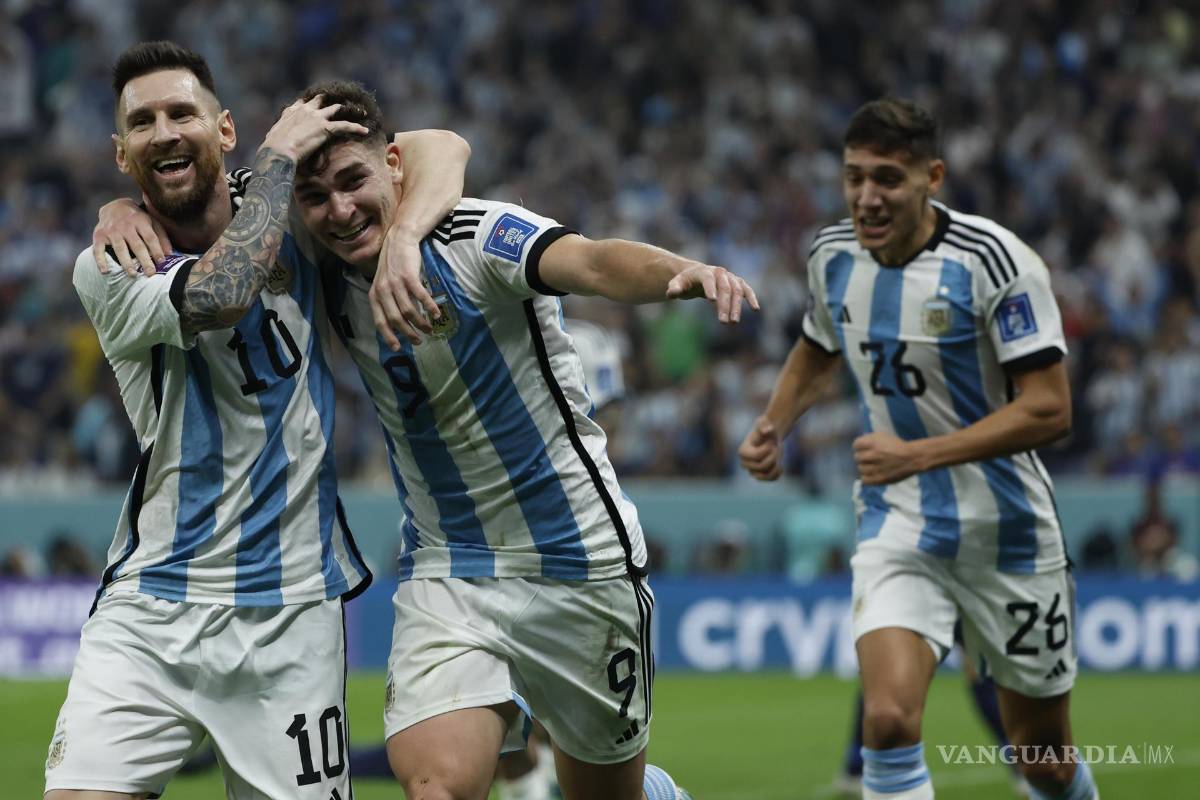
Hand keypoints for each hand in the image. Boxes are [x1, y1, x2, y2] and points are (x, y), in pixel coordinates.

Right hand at [93, 198, 171, 275]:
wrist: (114, 206)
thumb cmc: (137, 219)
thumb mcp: (152, 222)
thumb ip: (161, 237)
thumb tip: (169, 254)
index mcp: (140, 221)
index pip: (150, 237)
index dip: (156, 249)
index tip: (161, 262)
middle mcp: (125, 225)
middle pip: (136, 244)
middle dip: (144, 260)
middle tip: (150, 273)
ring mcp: (111, 230)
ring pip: (120, 248)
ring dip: (126, 262)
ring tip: (132, 274)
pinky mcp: (99, 235)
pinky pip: (98, 249)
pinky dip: (101, 260)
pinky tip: (106, 271)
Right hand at [261, 95, 369, 162]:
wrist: (278, 151)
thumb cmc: (273, 149)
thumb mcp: (273, 137)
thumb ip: (277, 134)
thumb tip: (273, 142)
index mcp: (292, 111)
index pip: (305, 102)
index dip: (313, 102)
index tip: (319, 102)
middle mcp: (305, 110)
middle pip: (322, 100)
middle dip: (332, 100)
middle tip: (341, 104)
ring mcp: (316, 117)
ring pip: (337, 109)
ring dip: (350, 110)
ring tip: (361, 112)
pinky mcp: (326, 127)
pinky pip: (345, 126)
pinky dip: (356, 128)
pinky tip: (365, 131)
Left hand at [370, 227, 439, 348]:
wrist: (399, 239)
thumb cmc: (393, 263)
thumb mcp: (383, 283)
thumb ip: (386, 300)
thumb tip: (396, 322)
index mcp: (374, 295)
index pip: (380, 321)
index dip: (389, 337)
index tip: (398, 348)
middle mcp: (383, 291)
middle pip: (395, 320)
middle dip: (408, 333)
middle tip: (419, 341)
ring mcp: (395, 283)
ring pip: (408, 311)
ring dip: (420, 323)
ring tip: (430, 328)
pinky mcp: (409, 276)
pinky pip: (420, 297)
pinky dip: (429, 307)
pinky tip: (436, 313)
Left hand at [665, 264, 759, 322]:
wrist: (697, 275)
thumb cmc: (686, 282)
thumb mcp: (677, 284)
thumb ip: (674, 288)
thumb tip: (672, 294)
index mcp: (704, 272)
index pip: (709, 279)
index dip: (711, 289)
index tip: (712, 301)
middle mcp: (719, 273)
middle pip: (725, 288)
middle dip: (725, 305)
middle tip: (723, 322)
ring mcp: (730, 277)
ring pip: (736, 291)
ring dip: (737, 307)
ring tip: (734, 322)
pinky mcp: (737, 283)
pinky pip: (746, 289)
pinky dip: (751, 297)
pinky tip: (756, 309)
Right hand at [739, 416, 782, 480]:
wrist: (769, 436)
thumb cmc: (765, 428)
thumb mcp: (764, 423)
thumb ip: (764, 425)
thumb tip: (767, 430)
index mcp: (742, 452)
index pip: (756, 457)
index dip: (768, 449)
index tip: (771, 442)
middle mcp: (745, 464)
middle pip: (762, 466)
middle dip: (773, 456)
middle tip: (776, 447)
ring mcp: (753, 471)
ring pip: (767, 475)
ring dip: (776, 464)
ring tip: (778, 456)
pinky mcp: (762, 476)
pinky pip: (771, 478)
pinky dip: (778, 472)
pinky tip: (780, 464)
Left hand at [853, 431, 920, 484]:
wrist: (912, 458)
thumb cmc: (897, 446)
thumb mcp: (882, 436)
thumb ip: (869, 439)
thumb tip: (858, 444)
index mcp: (872, 443)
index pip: (856, 445)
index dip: (860, 447)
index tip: (864, 449)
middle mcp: (872, 455)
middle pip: (857, 457)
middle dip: (863, 457)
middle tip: (870, 458)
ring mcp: (875, 468)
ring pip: (860, 469)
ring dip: (865, 467)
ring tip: (873, 466)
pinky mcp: (879, 479)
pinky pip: (864, 480)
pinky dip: (867, 477)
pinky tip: (872, 474)